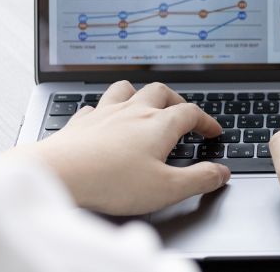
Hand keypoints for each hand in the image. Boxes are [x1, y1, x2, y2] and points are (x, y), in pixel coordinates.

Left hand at [4, 81, 230, 214]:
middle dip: (176, 100)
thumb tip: (221, 173)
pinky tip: (103, 120)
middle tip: (182, 112)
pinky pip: (94, 107)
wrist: (59, 175)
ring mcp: (104, 114)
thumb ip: (199, 179)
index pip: (191, 113)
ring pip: (126, 89)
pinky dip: (104, 110)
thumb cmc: (112, 182)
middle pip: (160, 92)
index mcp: (159, 125)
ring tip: (144, 104)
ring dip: (139, 93)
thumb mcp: (167, 189)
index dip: (206, 121)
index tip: (212, 131)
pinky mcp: (79, 123)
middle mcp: (133, 112)